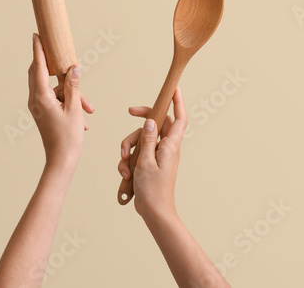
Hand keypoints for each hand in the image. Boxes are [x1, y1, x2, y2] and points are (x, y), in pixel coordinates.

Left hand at [27, 34, 91, 169]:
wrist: (61, 161)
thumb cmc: (68, 137)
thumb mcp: (75, 108)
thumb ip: (74, 86)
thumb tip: (74, 67)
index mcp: (41, 97)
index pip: (39, 67)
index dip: (38, 50)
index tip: (36, 35)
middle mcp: (35, 100)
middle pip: (40, 73)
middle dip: (54, 66)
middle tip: (58, 51)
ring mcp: (38, 106)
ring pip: (53, 89)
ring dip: (70, 92)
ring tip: (88, 107)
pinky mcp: (42, 112)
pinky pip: (54, 98)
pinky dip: (68, 101)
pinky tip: (83, 116)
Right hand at [118, 88, 186, 222]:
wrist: (154, 212)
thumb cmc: (153, 190)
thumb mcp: (146, 162)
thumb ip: (147, 139)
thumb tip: (150, 121)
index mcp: (170, 146)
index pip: (179, 118)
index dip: (179, 103)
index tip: (175, 90)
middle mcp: (166, 148)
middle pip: (154, 125)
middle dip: (139, 122)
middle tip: (130, 111)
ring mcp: (157, 156)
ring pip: (142, 139)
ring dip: (128, 148)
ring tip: (124, 164)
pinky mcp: (149, 165)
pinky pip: (137, 154)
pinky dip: (128, 161)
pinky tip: (125, 173)